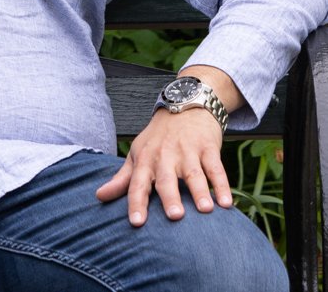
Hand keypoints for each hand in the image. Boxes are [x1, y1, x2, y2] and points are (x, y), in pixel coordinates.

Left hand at [94, 107, 229, 225]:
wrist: (184, 104)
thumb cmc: (157, 138)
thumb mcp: (137, 154)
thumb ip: (121, 179)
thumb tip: (99, 196)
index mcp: (145, 160)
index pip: (137, 184)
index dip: (136, 203)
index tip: (137, 223)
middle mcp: (165, 156)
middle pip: (166, 180)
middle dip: (170, 197)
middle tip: (174, 217)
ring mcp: (188, 152)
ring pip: (193, 174)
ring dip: (200, 192)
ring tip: (205, 210)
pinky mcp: (208, 148)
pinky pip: (216, 168)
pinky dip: (222, 185)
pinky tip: (228, 203)